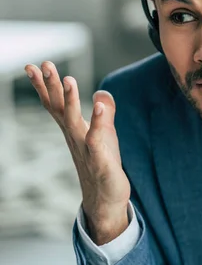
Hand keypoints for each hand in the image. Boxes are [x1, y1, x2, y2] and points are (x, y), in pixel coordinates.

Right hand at [24, 61, 130, 244]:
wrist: (105, 200)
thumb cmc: (103, 165)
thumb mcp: (105, 134)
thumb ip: (104, 113)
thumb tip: (102, 93)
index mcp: (73, 130)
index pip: (56, 103)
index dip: (45, 85)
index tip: (33, 65)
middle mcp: (75, 138)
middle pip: (60, 108)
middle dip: (51, 86)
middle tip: (44, 64)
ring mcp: (86, 150)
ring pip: (74, 122)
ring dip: (71, 100)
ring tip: (68, 78)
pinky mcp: (101, 162)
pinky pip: (97, 141)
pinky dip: (98, 124)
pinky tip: (101, 107)